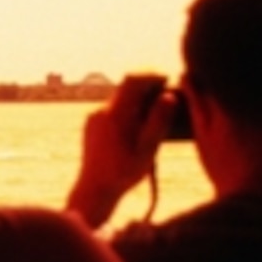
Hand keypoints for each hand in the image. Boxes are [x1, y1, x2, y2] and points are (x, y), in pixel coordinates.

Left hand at [69, 74, 168, 229]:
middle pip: (126, 88)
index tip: (168, 77)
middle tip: (167, 92)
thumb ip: (158, 121)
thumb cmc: (123, 172)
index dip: (151, 73)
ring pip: (120, 99)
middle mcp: (101, 111)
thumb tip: (169, 96)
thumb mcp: (147, 149)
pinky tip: (140, 123)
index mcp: (114, 115)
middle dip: (147, 86)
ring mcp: (94, 117)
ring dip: (138, 99)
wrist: (94, 189)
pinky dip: (128, 109)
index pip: (132, 80)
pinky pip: (113, 109)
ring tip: (157, 109)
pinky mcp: (92, 124)